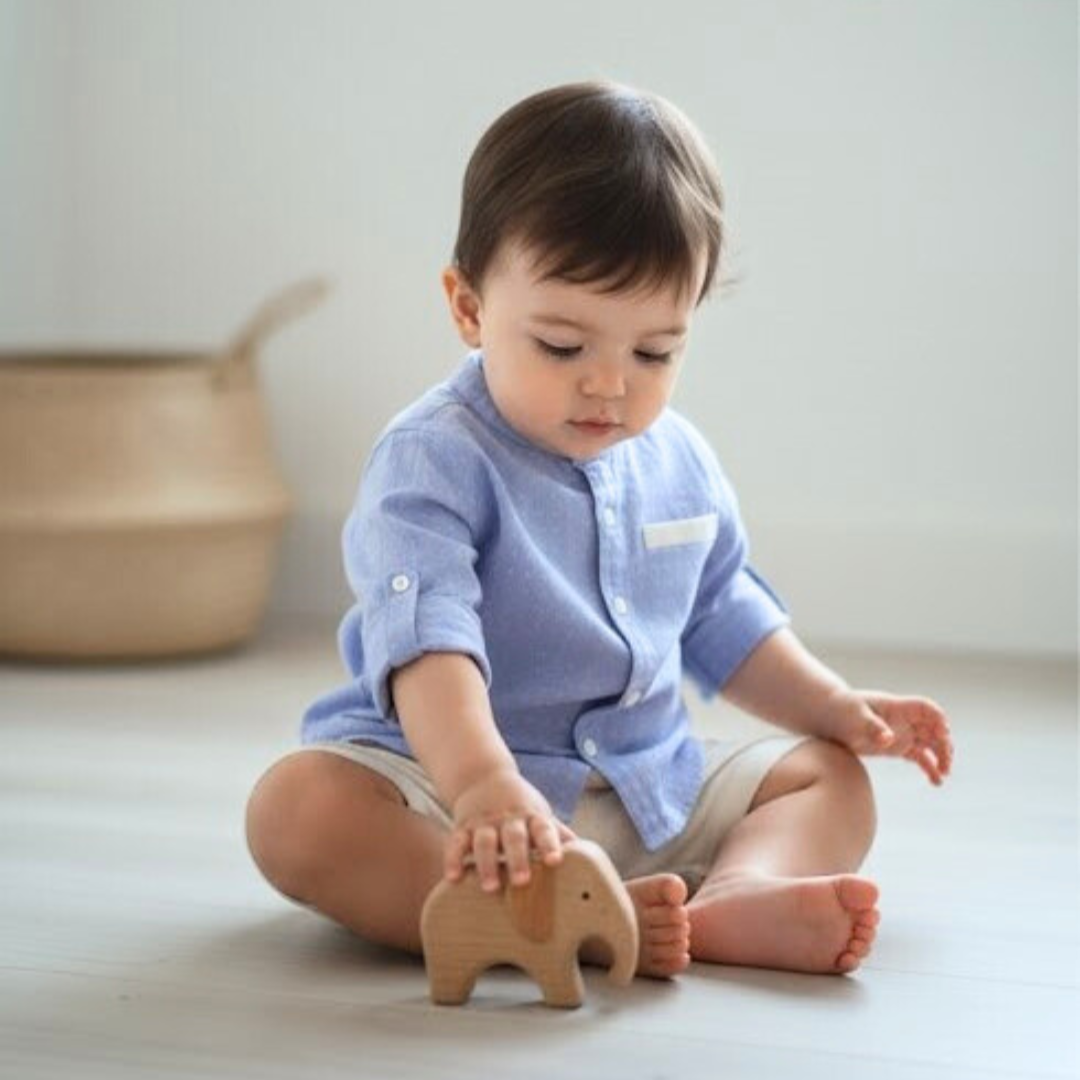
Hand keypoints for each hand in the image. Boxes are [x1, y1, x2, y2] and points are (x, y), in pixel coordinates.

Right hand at [446, 768, 575, 891]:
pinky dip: (453, 859)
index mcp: (532, 816)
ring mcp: (484, 822)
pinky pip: (456, 842)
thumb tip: (591, 858)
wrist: (483, 776)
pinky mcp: (462, 827)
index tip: (555, 860)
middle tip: (521, 881)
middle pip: (514, 837)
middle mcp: (509, 818)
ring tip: (489, 887)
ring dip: (487, 863)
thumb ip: (560, 835)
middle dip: (517, 858)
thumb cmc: (520, 805)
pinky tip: (453, 878)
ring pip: (484, 841)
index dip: (550, 844)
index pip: (544, 829)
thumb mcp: (541, 814)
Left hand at [824, 688, 953, 784]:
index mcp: (897, 707)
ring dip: (941, 756)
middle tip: (945, 762)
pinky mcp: (898, 747)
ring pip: (931, 744)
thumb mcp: (855, 717)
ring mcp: (903, 733)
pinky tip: (936, 782)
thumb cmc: (843, 710)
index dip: (937, 719)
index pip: (925, 708)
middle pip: (933, 728)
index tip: (942, 733)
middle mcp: (904, 719)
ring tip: (944, 773)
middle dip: (943, 743)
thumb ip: (872, 727)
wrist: (832, 716)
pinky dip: (930, 767)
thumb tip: (888, 739)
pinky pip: (920, 757)